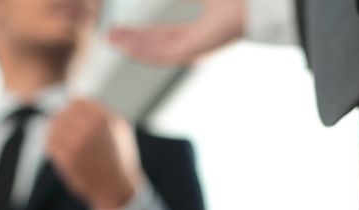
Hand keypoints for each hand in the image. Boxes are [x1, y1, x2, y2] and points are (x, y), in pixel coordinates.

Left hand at [47, 99, 144, 209]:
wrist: (116, 186)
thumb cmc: (118, 156)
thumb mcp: (118, 128)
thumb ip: (100, 109)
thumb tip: (74, 94)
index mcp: (103, 117)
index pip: (75, 102)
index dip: (71, 111)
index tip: (73, 120)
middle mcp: (90, 128)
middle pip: (62, 114)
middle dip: (61, 121)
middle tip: (63, 131)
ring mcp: (78, 143)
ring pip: (53, 127)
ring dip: (54, 132)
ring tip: (60, 139)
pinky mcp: (68, 159)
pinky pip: (49, 143)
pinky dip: (50, 144)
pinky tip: (57, 148)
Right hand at [107, 0, 244, 66]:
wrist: (251, 5)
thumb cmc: (230, 0)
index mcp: (199, 29)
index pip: (163, 35)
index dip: (140, 33)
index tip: (120, 28)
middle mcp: (196, 42)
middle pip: (156, 44)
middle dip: (131, 39)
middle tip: (108, 34)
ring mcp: (194, 50)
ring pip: (155, 51)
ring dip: (132, 45)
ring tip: (110, 38)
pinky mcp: (193, 53)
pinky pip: (162, 55)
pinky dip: (142, 50)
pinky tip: (126, 44)